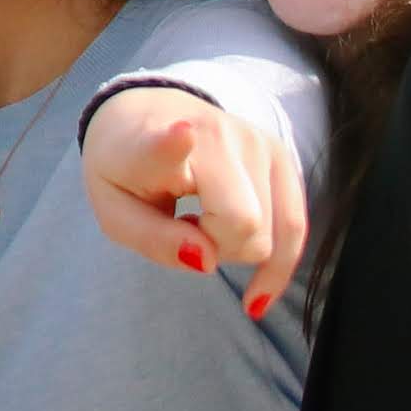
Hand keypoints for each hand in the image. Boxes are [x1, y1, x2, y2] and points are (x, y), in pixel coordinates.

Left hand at [82, 84, 309, 317]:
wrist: (144, 117)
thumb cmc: (126, 170)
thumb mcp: (114, 213)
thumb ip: (154, 241)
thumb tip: (207, 261)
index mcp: (153, 142)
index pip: (168, 144)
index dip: (173, 144)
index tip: (183, 132)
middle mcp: (214, 133)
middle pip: (244, 223)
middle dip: (218, 248)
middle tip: (184, 226)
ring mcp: (254, 140)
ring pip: (274, 232)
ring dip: (239, 247)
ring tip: (204, 223)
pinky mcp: (280, 153)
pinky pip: (296, 227)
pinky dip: (277, 265)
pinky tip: (255, 293)